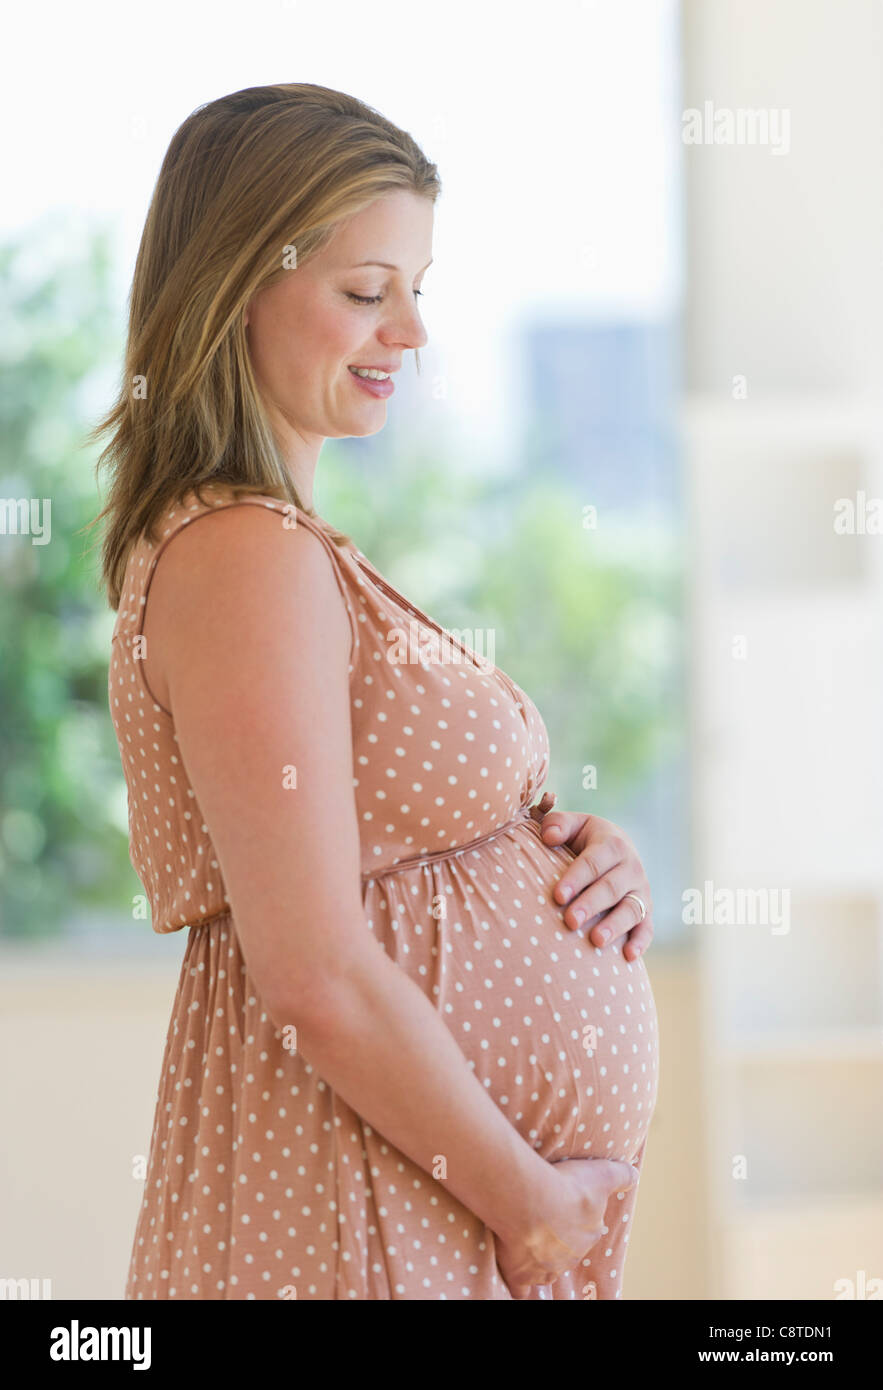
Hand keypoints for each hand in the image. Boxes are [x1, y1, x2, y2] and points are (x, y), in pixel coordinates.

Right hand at [493, 1156, 638, 1298]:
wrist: (530, 1202)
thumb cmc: (566, 1187)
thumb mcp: (601, 1174)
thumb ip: (620, 1175)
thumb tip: (635, 1175)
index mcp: (589, 1235)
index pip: (588, 1230)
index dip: (577, 1218)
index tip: (565, 1204)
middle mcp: (570, 1257)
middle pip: (567, 1250)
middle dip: (559, 1239)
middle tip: (543, 1218)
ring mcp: (545, 1269)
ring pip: (547, 1270)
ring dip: (542, 1259)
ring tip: (530, 1242)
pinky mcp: (521, 1275)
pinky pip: (521, 1290)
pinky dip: (521, 1287)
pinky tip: (518, 1276)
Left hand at [537, 799, 653, 960]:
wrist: (616, 850)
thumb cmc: (584, 840)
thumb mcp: (574, 825)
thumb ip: (558, 825)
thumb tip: (548, 836)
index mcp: (612, 844)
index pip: (593, 862)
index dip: (576, 878)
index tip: (557, 896)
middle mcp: (631, 867)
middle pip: (610, 888)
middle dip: (590, 905)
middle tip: (569, 921)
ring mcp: (641, 891)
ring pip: (631, 909)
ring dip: (614, 926)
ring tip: (596, 940)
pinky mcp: (646, 910)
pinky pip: (647, 927)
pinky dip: (640, 942)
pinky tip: (628, 956)